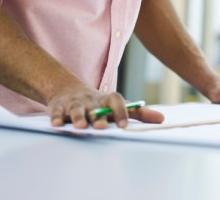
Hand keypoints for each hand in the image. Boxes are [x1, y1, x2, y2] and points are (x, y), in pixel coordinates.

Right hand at [47, 85, 164, 128]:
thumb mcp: (118, 106)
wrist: (70, 91)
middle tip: (101, 127)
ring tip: (79, 127)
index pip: (117, 101)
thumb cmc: (100, 104)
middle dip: (98, 116)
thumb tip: (162, 119)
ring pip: (76, 109)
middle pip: (95, 107)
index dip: (121, 112)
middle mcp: (91, 100)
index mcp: (107, 99)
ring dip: (78, 117)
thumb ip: (139, 114)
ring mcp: (75, 103)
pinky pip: (57, 112)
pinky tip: (57, 125)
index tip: (124, 126)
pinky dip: (56, 118)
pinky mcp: (59, 107)